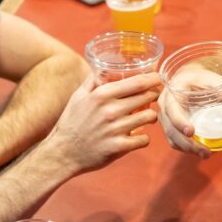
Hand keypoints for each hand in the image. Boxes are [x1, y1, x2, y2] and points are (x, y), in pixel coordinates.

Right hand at [43, 72, 163, 172]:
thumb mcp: (77, 97)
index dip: (152, 79)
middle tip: (153, 96)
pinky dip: (143, 138)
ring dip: (150, 117)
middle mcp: (110, 110)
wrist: (63, 153)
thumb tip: (102, 68)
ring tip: (146, 117)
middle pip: (147, 97)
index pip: (137, 82)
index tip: (158, 79)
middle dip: (153, 95)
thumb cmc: (71, 123)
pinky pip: (144, 139)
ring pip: (149, 117)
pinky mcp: (119, 147)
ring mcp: (116, 129)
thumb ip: (92, 81)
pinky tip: (137, 136)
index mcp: (101, 95)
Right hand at [157, 72, 221, 159]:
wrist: (188, 79)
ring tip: (206, 155)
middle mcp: (164, 107)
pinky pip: (175, 142)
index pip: (172, 110)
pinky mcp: (170, 128)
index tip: (192, 132)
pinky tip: (202, 151)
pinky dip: (187, 149)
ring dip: (188, 150)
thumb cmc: (201, 79)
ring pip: (173, 139)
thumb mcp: (214, 80)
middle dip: (187, 144)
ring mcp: (166, 119)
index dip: (179, 122)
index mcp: (171, 93)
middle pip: (171, 130)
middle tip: (206, 152)